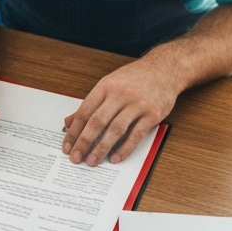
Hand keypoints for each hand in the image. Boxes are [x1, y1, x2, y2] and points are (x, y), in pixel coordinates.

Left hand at [62, 54, 176, 165]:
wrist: (165, 68)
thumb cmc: (134, 78)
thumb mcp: (109, 84)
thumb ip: (90, 104)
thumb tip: (68, 123)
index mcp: (105, 87)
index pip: (85, 112)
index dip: (74, 131)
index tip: (67, 147)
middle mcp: (120, 94)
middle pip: (97, 121)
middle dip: (84, 142)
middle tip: (76, 158)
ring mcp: (137, 104)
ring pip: (115, 129)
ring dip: (102, 148)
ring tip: (93, 161)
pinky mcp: (153, 113)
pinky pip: (136, 134)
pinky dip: (125, 148)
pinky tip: (115, 158)